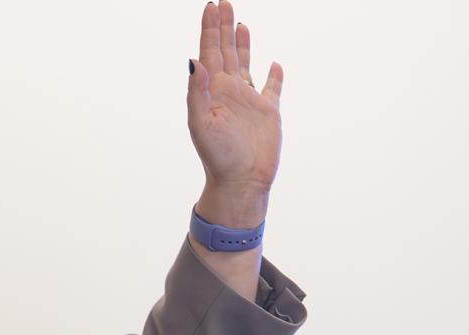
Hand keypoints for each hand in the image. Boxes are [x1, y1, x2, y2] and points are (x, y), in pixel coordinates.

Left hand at [187, 1, 283, 225]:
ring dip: (242, 43)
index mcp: (212, 91)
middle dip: (223, 26)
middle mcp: (229, 91)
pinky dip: (273, 75)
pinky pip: (271, 88)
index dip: (209, 29)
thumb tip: (194, 59)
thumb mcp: (201, 123)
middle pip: (225, 51)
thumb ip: (196, 91)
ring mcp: (248, 101)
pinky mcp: (268, 112)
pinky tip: (274, 64)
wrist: (241, 182)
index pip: (209, 51)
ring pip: (244, 63)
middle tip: (223, 2)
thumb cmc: (218, 157)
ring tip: (240, 23)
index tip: (211, 6)